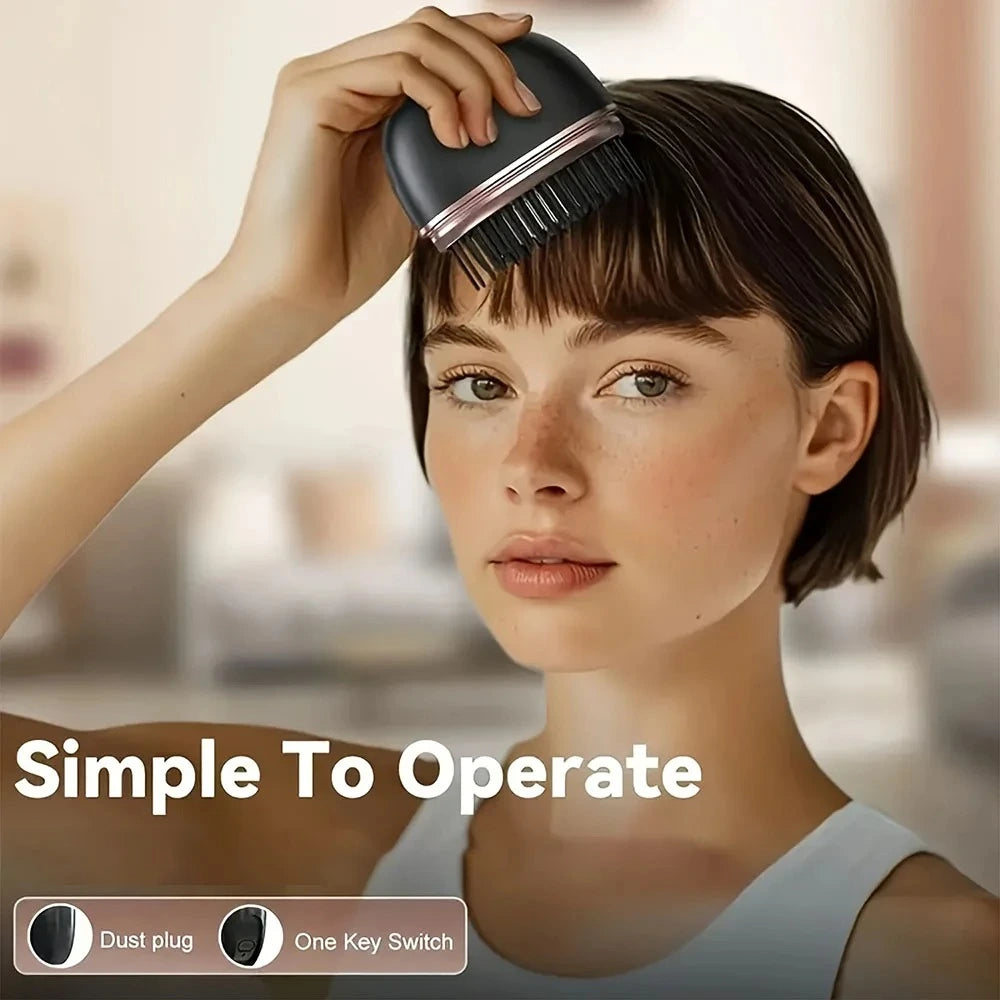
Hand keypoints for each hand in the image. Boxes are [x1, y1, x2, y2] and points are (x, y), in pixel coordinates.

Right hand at [215, 6, 539, 350]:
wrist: (298, 293)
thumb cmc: (347, 255)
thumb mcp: (418, 191)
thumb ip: (444, 147)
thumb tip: (498, 126)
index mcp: (361, 94)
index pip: (427, 38)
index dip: (480, 31)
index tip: (528, 38)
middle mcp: (338, 75)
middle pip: (428, 26)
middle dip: (489, 59)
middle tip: (524, 109)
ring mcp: (321, 79)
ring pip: (417, 38)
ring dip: (472, 79)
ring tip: (488, 135)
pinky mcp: (310, 93)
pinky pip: (396, 67)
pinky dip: (440, 98)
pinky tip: (454, 140)